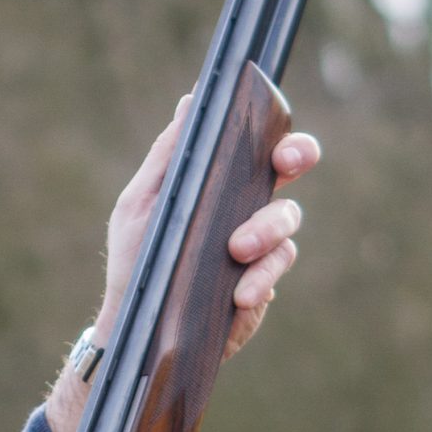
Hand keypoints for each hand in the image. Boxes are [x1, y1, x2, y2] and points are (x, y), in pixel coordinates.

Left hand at [46, 93, 320, 431]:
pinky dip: (259, 279)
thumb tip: (192, 102)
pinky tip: (240, 294)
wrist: (135, 329)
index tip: (282, 141)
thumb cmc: (136, 261)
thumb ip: (168, 156)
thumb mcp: (143, 204)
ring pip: (286, 228)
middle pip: (288, 182)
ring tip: (236, 250)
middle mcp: (246, 216)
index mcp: (222, 188)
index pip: (263, 155)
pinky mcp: (259, 289)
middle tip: (284, 169)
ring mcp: (258, 254)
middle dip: (296, 165)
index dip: (284, 142)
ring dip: (265, 232)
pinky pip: (273, 273)